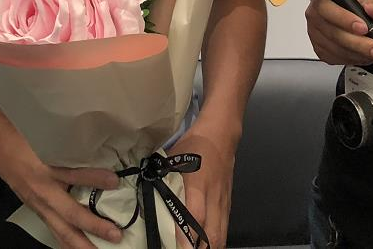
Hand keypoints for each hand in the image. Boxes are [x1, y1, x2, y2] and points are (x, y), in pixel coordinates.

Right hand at [0, 134, 123, 247]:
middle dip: (93, 228)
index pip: (73, 177)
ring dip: (81, 245)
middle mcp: (43, 195)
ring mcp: (40, 207)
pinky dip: (67, 243)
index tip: (115, 181)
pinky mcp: (39, 212)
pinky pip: (55, 232)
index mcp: (45, 173)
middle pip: (70, 216)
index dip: (95, 179)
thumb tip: (98, 153)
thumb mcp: (47, 142)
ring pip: (62, 232)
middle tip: (116, 236)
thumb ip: (71, 151)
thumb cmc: (24, 141)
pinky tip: (78, 248)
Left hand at [167, 125, 236, 248]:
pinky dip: (216, 242)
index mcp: (197, 184)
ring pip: (220, 235)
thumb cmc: (193, 146)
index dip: (186, 234)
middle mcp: (212, 197)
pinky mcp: (228, 205)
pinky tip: (207, 247)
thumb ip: (162, 179)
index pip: (194, 214)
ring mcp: (222, 202)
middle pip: (211, 232)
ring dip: (209, 248)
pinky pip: (224, 229)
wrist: (221, 135)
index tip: (178, 247)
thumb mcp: (172, 158)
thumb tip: (144, 194)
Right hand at [304, 0, 372, 66]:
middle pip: (335, 35)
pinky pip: (337, 59)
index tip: (364, 28)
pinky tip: (366, 57)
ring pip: (337, 50)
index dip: (345, 20)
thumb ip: (368, 2)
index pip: (328, 10)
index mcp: (320, 2)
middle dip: (360, 44)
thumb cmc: (344, 1)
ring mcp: (316, 37)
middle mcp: (314, 20)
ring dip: (359, 54)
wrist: (334, 8)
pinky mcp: (321, 51)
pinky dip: (354, 59)